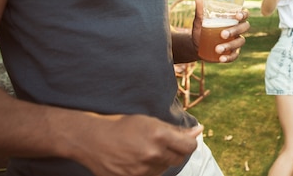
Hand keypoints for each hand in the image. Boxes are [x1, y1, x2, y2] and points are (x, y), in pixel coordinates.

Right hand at [75, 115, 200, 175]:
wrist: (92, 139)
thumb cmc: (123, 125)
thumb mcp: (150, 122)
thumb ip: (176, 130)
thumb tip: (199, 131)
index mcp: (159, 135)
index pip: (190, 146)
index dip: (189, 143)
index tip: (184, 140)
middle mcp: (153, 154)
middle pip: (179, 158)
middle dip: (174, 151)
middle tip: (160, 143)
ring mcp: (142, 170)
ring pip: (164, 168)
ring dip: (160, 161)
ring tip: (143, 150)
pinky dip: (148, 169)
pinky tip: (137, 160)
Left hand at [192, 0, 249, 62]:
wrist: (197, 45)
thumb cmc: (202, 29)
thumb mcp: (200, 21)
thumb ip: (200, 12)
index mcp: (233, 19)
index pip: (244, 14)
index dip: (244, 14)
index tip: (237, 15)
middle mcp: (237, 29)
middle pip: (244, 27)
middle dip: (235, 30)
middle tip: (222, 34)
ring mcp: (236, 41)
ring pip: (239, 42)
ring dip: (230, 45)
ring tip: (217, 49)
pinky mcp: (232, 53)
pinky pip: (234, 55)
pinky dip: (228, 58)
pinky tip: (221, 59)